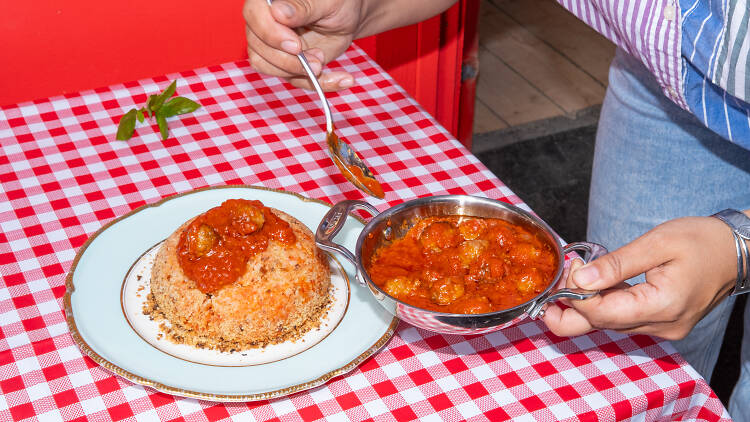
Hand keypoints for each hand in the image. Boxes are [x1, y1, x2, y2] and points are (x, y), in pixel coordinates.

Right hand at [243, 0, 363, 90]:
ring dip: (299, 72)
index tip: (296, 46)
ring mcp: (272, 45)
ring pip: (268, 67)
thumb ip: (302, 7)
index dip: (271, 34)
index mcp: (268, 1)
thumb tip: (278, 12)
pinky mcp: (285, 63)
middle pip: (259, 47)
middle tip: (317, 59)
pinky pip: (293, 80)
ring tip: (322, 62)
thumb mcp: (326, 2)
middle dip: (289, 60)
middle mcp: (265, 22)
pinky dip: (318, 83)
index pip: (254, 16)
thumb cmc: (336, 2)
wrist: (347, 18)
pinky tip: (341, 79)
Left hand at [542, 216, 737, 339]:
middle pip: (599, 327)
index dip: (574, 295)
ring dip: (585, 304)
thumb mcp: (657, 243)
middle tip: (551, 287)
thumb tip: (578, 278)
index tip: (569, 267)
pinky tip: (593, 285)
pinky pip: (622, 319)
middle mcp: (661, 326)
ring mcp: (662, 328)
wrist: (737, 251)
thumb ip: (615, 264)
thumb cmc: (702, 241)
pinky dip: (603, 304)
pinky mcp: (660, 323)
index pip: (600, 313)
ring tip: (574, 275)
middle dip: (568, 310)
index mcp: (661, 307)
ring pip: (608, 324)